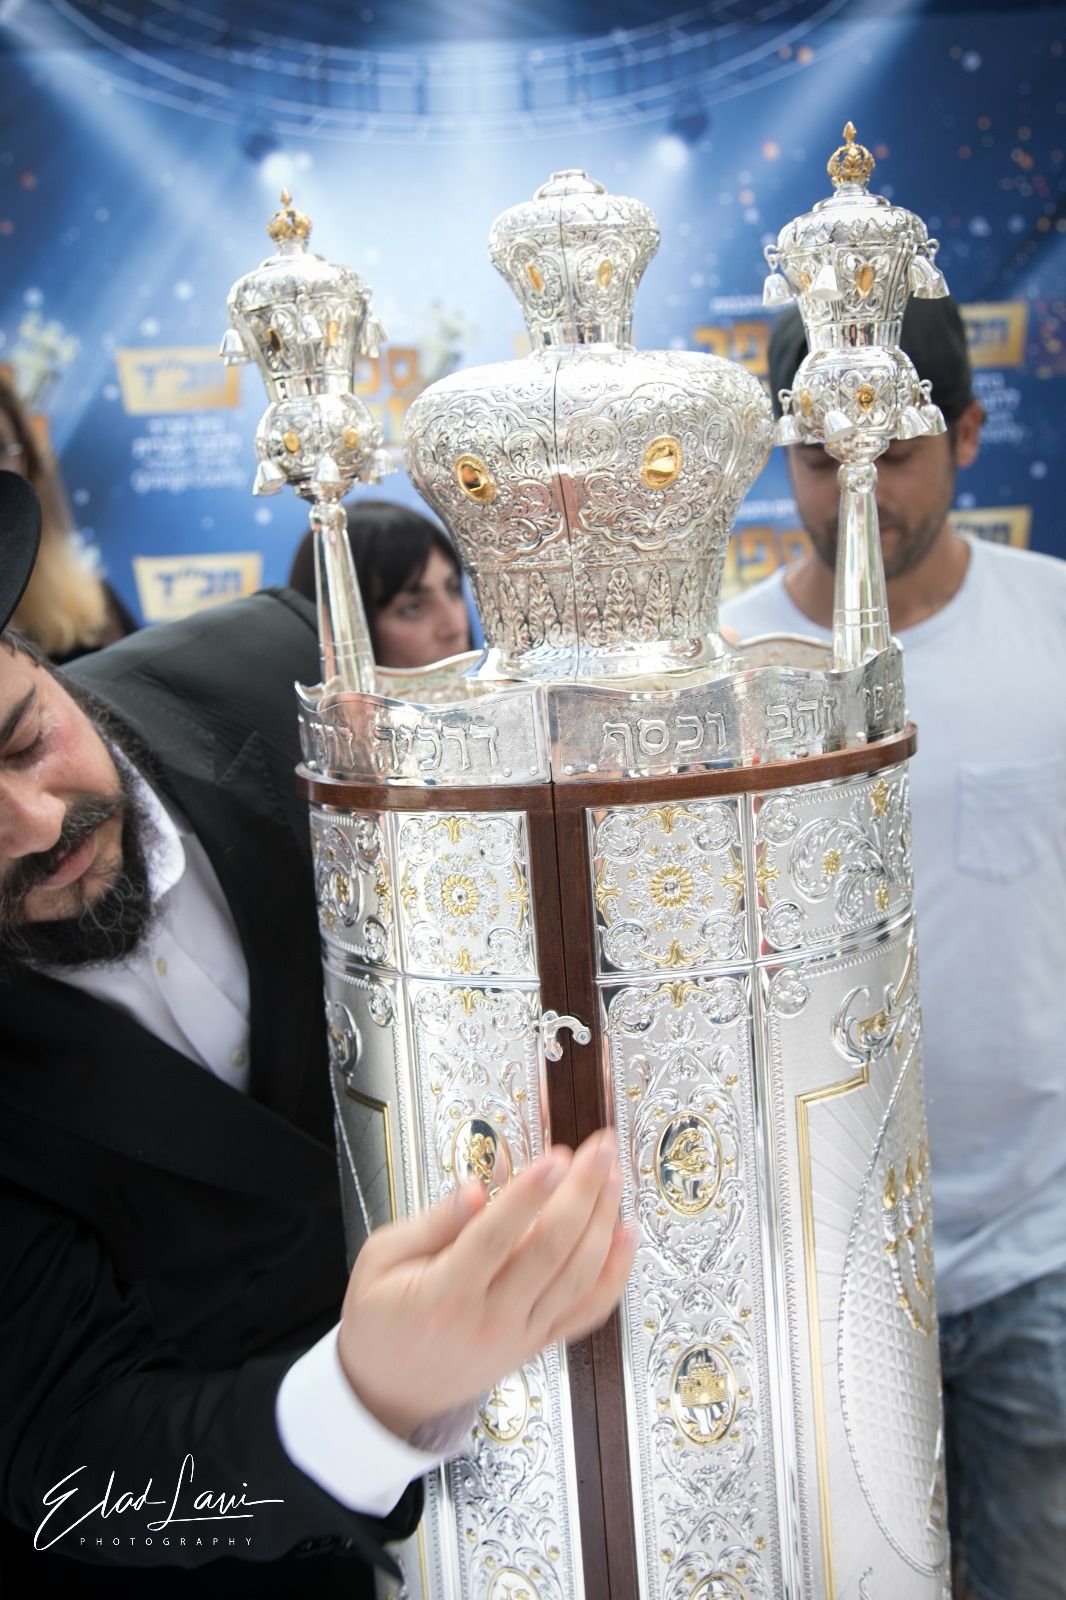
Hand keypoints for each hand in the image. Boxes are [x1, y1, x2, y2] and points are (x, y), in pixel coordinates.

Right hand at [336, 1128, 635, 1439]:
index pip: (495, 1238)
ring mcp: (521, 1335)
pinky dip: (615, 1274)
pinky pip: (587, 1312)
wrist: (390, 1392)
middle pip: (550, 1251)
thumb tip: (474, 1190)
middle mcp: (491, 1318)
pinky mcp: (538, 1344)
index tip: (557, 1157)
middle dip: (582, 1193)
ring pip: (578, 1277)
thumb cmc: (382, 1319)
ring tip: (613, 1176)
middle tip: (599, 1149)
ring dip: (603, 1222)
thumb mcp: (380, 1260)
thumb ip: (430, 1224)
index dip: (530, 1195)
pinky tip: (626, 1235)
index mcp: (445, 1294)